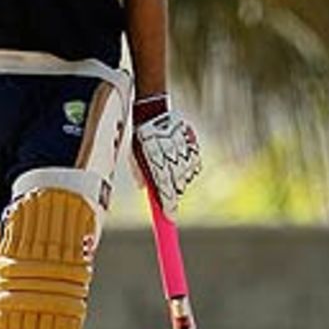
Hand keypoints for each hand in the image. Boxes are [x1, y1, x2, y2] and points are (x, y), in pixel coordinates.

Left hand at [133, 95, 200, 217]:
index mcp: (157, 164)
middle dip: (172, 194)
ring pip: (186, 176)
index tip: (169, 217)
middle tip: (167, 196)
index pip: (166, 193)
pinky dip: (186, 166)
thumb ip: (141, 173)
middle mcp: (172, 159)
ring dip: (179, 179)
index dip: (169, 208)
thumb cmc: (141, 136)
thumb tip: (145, 190)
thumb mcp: (136, 156)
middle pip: (178, 187)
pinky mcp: (193, 144)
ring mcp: (184, 152)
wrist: (154, 111)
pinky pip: (193, 164)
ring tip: (168, 168)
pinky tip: (176, 159)